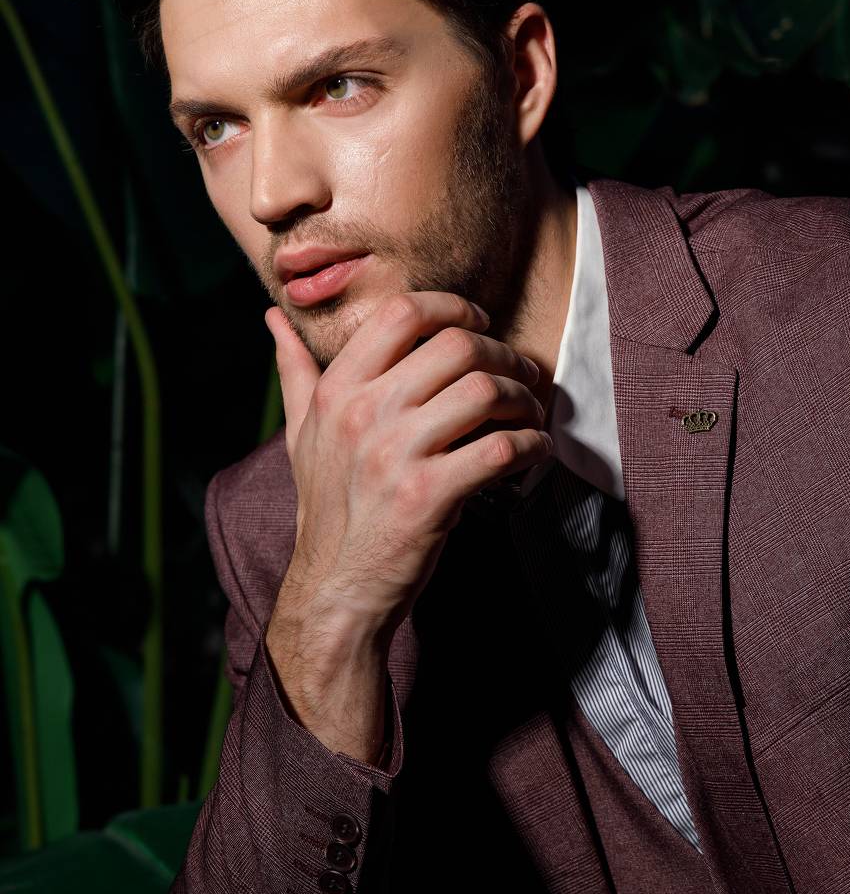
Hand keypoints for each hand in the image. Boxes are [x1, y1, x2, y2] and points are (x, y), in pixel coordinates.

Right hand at [266, 291, 550, 647]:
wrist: (336, 587)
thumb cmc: (327, 509)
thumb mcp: (301, 435)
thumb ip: (295, 372)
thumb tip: (273, 318)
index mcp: (337, 391)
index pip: (402, 313)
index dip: (453, 307)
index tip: (480, 322)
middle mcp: (364, 414)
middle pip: (457, 346)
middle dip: (503, 354)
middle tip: (521, 372)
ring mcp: (396, 454)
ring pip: (485, 391)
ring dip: (523, 399)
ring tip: (529, 413)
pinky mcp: (429, 495)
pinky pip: (500, 449)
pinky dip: (530, 445)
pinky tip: (533, 451)